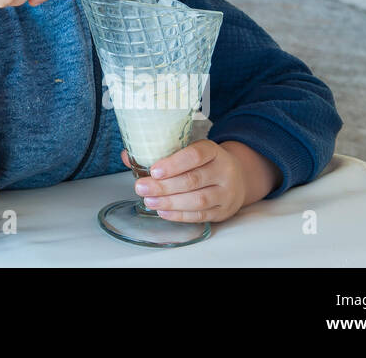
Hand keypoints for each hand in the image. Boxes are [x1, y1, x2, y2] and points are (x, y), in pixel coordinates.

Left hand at [121, 140, 255, 223]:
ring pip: (198, 200)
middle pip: (193, 180)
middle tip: (141, 187)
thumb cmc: (205, 162)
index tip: (153, 170)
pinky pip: (201, 216)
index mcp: (214, 151)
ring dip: (170, 202)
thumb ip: (159, 152)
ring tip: (149, 201)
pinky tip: (163, 212)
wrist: (238, 177)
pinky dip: (180, 215)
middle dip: (164, 186)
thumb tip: (126, 156)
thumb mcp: (188, 150)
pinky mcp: (224, 211)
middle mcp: (224, 171)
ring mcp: (226, 193)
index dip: (174, 163)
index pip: (196, 155)